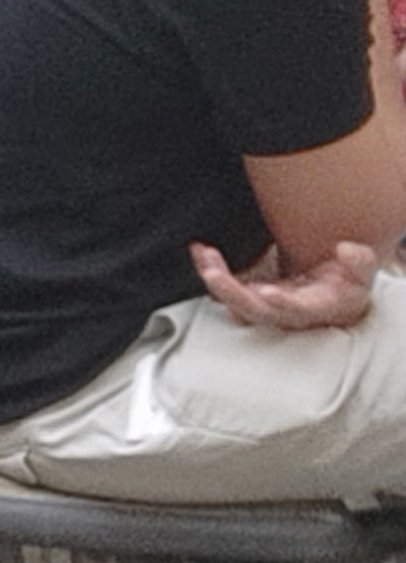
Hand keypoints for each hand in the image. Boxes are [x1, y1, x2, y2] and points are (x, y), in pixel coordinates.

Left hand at [192, 236, 385, 334]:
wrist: (335, 290)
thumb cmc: (349, 283)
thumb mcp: (363, 271)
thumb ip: (359, 261)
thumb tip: (345, 250)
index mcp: (316, 308)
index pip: (297, 310)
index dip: (283, 304)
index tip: (269, 292)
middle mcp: (287, 312)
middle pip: (256, 311)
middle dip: (233, 293)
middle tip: (213, 273)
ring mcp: (267, 306)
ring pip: (236, 302)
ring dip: (217, 281)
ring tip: (204, 256)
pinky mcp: (253, 296)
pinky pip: (227, 288)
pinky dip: (212, 270)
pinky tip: (200, 251)